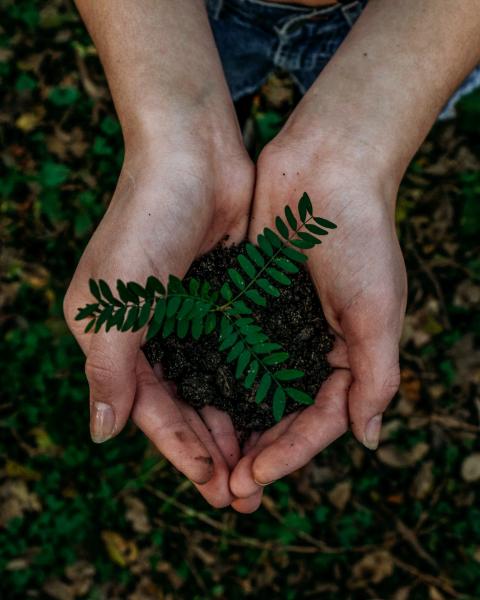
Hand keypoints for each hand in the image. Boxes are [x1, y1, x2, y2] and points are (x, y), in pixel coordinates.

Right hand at [64, 130, 256, 508]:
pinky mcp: (223, 300)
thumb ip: (108, 368)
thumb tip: (102, 434)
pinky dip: (251, 384)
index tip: (213, 483)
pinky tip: (273, 411)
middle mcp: (150, 332)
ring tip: (262, 464)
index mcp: (114, 336)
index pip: (148, 408)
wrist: (193, 154)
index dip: (179, 448)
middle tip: (244, 492)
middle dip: (211, 448)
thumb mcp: (115, 300)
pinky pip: (237, 354)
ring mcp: (189, 316)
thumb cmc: (146, 220)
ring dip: (234, 424)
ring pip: (212, 386)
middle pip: (182, 405)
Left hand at [229, 130, 406, 506]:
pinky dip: (214, 377)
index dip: (290, 453)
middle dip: (257, 451)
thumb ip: (376, 376)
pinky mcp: (248, 301)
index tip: (254, 478)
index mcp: (348, 354)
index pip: (319, 420)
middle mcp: (310, 346)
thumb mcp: (378, 310)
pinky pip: (229, 348)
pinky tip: (192, 402)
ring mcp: (277, 325)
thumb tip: (368, 439)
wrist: (327, 168)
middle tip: (226, 488)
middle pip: (282, 414)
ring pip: (251, 388)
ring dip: (232, 424)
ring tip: (206, 460)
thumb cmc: (361, 236)